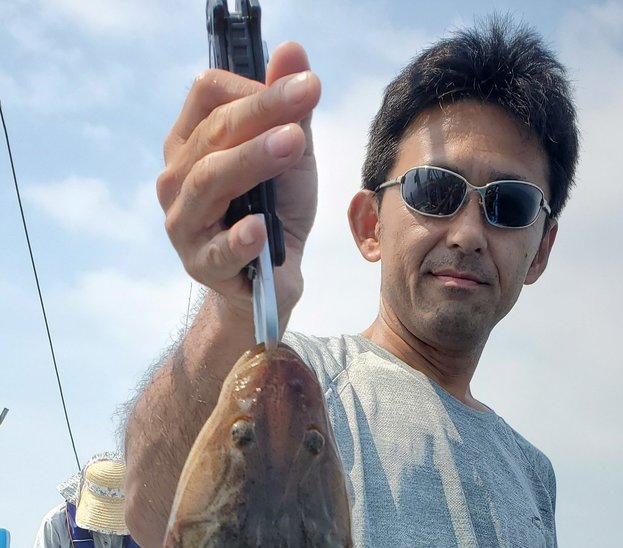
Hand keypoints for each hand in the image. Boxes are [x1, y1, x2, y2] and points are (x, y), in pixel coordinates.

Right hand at [157, 42, 320, 307]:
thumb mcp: (290, 155)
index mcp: (191, 140)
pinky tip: (260, 228)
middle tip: (306, 99)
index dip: (254, 86)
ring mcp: (183, 223)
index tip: (303, 87)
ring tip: (290, 145)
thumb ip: (289, 109)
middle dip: (261, 112)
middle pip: (213, 133)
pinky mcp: (200, 266)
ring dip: (251, 160)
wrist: (271, 281)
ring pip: (209, 182)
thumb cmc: (273, 211)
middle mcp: (176, 176)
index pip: (209, 94)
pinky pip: (217, 250)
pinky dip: (238, 238)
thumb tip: (292, 50)